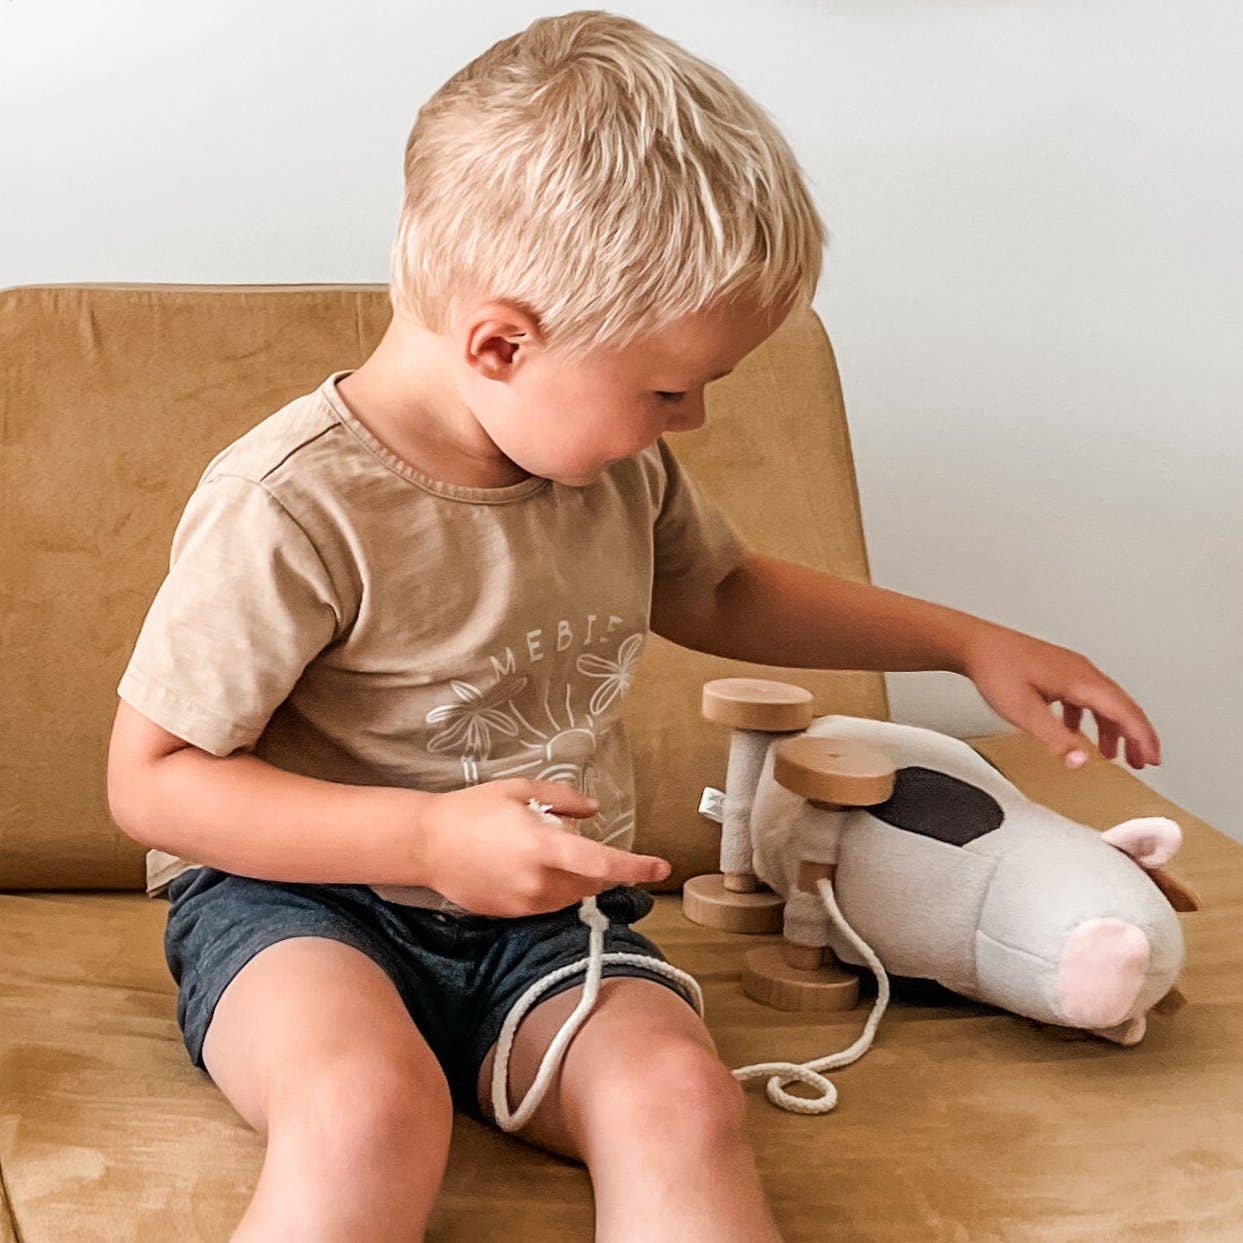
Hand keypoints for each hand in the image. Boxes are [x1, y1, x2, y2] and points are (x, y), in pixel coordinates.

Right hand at [419, 777, 671, 916]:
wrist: (427, 844)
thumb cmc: (473, 810)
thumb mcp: (519, 789)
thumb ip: (563, 800)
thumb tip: (593, 810)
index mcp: (543, 846)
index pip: (601, 863)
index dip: (635, 867)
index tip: (661, 867)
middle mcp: (538, 880)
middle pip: (590, 883)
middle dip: (596, 867)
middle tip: (567, 840)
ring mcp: (524, 902)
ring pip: (570, 897)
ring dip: (572, 879)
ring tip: (539, 851)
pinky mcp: (511, 914)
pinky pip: (547, 905)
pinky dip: (550, 889)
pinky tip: (523, 868)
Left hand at [959, 622, 1160, 770]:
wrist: (973, 644)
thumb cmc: (995, 669)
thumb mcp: (1025, 712)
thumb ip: (1055, 739)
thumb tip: (1081, 761)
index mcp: (1081, 680)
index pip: (1124, 711)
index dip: (1142, 737)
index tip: (1152, 758)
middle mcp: (1081, 671)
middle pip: (1120, 705)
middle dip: (1135, 736)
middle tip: (1143, 760)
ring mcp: (1068, 669)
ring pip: (1102, 701)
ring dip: (1111, 729)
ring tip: (1113, 754)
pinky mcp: (1055, 671)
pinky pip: (1082, 697)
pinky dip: (1087, 718)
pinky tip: (1074, 732)